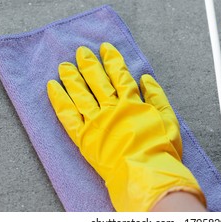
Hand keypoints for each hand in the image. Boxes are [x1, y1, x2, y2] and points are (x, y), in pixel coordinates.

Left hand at [47, 43, 204, 210]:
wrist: (146, 174)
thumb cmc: (160, 148)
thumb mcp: (168, 119)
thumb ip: (156, 96)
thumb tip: (145, 78)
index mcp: (131, 102)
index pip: (120, 75)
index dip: (112, 60)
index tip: (105, 47)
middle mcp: (111, 108)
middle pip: (97, 81)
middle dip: (89, 64)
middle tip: (80, 52)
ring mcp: (95, 122)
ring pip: (80, 94)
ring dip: (72, 78)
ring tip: (64, 66)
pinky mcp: (83, 138)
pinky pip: (67, 116)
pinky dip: (59, 100)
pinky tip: (52, 87)